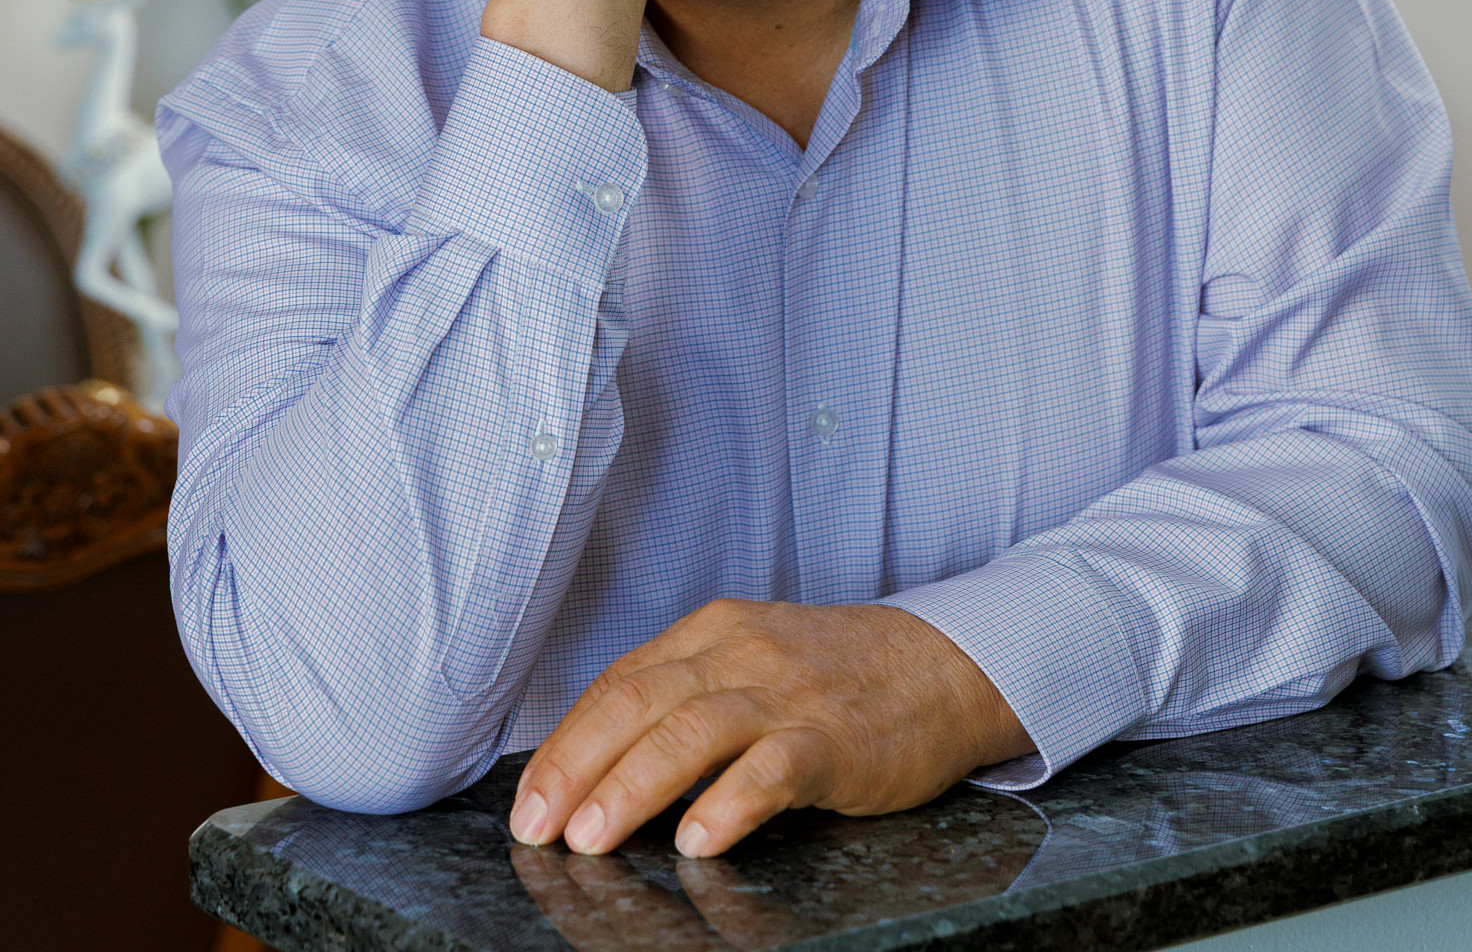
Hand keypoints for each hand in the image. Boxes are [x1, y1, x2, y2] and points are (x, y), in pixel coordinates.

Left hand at [508, 598, 1032, 858]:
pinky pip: (776, 766)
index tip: (527, 801)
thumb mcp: (753, 661)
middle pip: (642, 700)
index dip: (566, 743)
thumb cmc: (839, 673)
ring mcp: (790, 693)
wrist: (944, 664)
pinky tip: (699, 838)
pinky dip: (732, 801)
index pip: (620, 682)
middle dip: (578, 764)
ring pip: (695, 729)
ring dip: (635, 783)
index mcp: (713, 632)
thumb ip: (686, 696)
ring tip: (593, 836)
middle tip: (538, 826)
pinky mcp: (836, 738)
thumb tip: (598, 763)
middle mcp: (743, 653)